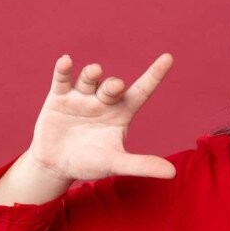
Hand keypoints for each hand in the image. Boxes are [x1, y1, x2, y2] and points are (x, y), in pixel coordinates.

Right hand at [28, 53, 177, 183]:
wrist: (56, 166)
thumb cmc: (90, 163)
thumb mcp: (116, 164)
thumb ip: (141, 165)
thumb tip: (173, 173)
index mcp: (121, 113)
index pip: (142, 91)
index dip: (154, 75)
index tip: (168, 57)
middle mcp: (103, 101)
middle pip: (112, 86)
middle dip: (113, 85)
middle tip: (117, 86)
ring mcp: (81, 97)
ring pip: (89, 79)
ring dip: (92, 74)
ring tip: (95, 72)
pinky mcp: (59, 97)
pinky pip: (62, 79)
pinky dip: (63, 69)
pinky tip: (66, 61)